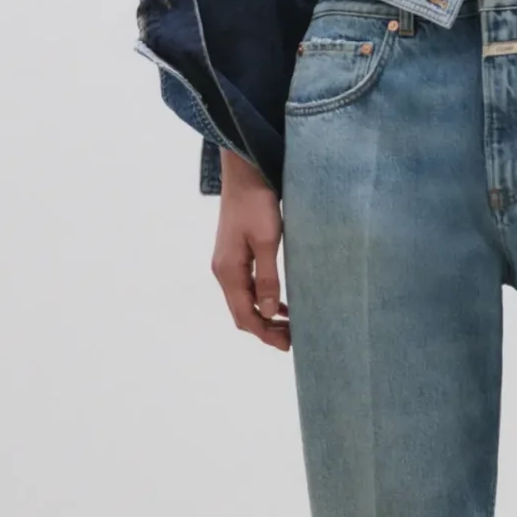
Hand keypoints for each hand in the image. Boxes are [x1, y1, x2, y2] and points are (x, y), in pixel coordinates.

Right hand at [211, 148, 290, 349]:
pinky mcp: (235, 254)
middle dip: (265, 329)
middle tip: (293, 339)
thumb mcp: (267, 241)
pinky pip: (247, 286)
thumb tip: (269, 312)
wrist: (244, 171)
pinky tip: (280, 302)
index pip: (245, 315)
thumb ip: (267, 277)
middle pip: (242, 312)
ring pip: (245, 301)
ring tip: (290, 325)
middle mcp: (224, 271)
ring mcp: (227, 263)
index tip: (288, 345)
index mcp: (229, 271)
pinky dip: (262, 299)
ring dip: (265, 315)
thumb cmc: (257, 203)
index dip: (265, 334)